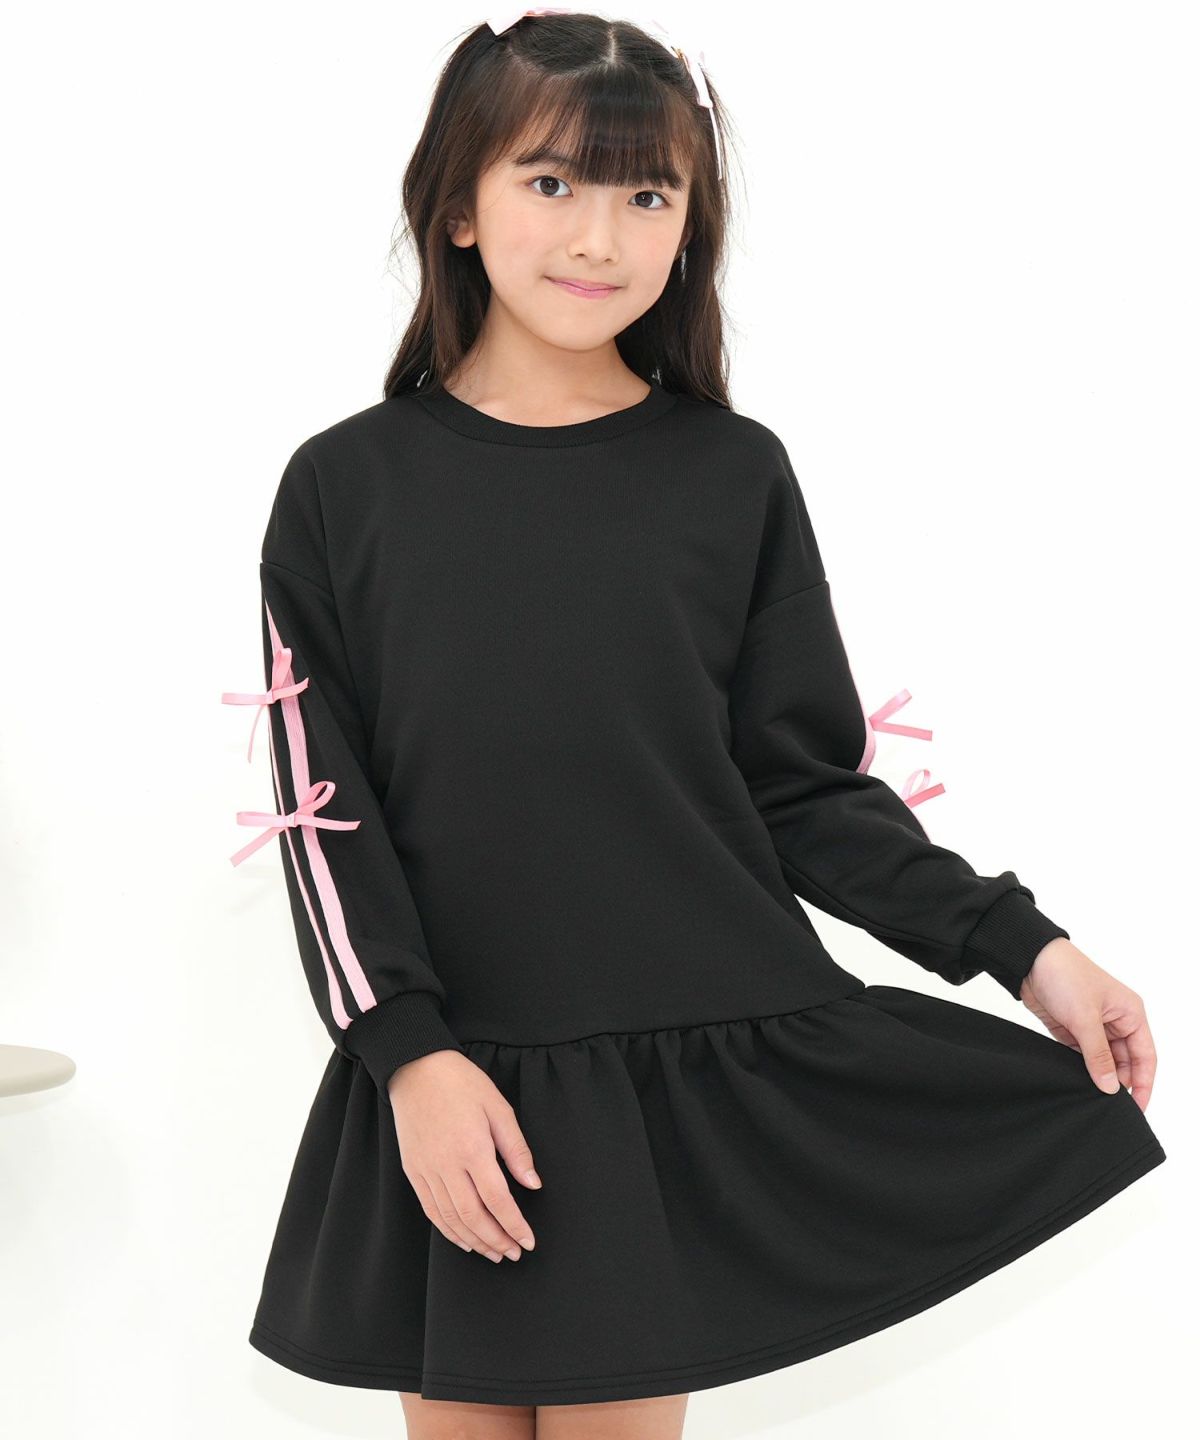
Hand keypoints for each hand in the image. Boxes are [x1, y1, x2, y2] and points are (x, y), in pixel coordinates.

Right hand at [387, 1049, 540, 1261]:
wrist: (415, 1068)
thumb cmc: (461, 1083)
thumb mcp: (498, 1107)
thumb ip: (516, 1149)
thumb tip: (533, 1183)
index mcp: (472, 1148)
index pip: (498, 1200)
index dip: (515, 1225)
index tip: (528, 1241)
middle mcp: (446, 1165)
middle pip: (474, 1217)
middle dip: (497, 1240)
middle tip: (514, 1253)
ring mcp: (426, 1170)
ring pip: (451, 1219)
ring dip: (474, 1241)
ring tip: (493, 1253)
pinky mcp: (412, 1171)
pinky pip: (431, 1210)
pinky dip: (448, 1231)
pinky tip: (463, 1239)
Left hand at [1018, 937, 1156, 1110]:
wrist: (1030, 960)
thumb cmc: (1067, 975)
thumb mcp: (1085, 1018)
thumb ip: (1098, 1055)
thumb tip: (1111, 1087)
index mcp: (1131, 1014)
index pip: (1145, 1056)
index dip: (1144, 1083)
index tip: (1138, 1107)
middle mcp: (1116, 1022)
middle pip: (1125, 1062)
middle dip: (1119, 1082)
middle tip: (1108, 1105)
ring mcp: (1094, 1027)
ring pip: (1103, 1061)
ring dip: (1098, 1077)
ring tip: (1092, 1096)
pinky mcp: (1072, 1031)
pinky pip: (1082, 1057)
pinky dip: (1081, 1069)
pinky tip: (1077, 1082)